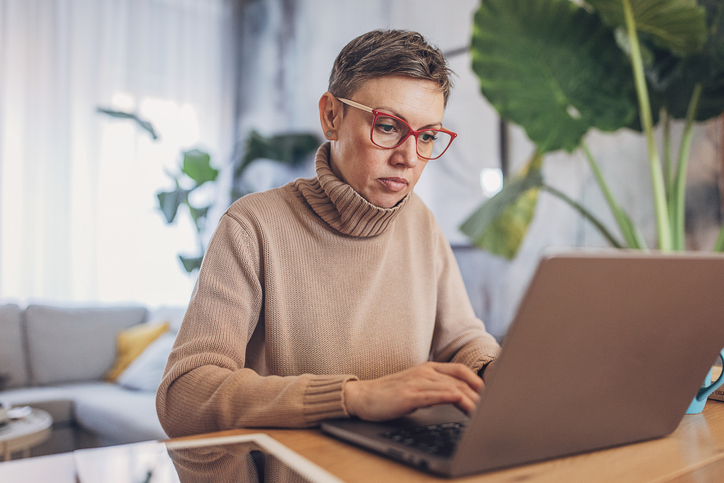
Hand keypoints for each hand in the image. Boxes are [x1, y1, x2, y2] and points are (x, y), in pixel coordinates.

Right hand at [343, 362, 483, 421]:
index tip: (491, 393)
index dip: (478, 380)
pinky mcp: (409, 396)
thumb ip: (435, 388)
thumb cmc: (389, 394)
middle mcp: (424, 372)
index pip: (460, 370)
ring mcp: (417, 382)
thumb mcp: (416, 386)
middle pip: (460, 380)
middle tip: (492, 405)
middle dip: (479, 394)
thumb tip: (457, 397)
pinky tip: (459, 400)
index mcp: (427, 368)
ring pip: (450, 388)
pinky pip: (433, 394)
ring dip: (470, 399)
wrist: (363, 396)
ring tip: (483, 410)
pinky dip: (449, 396)